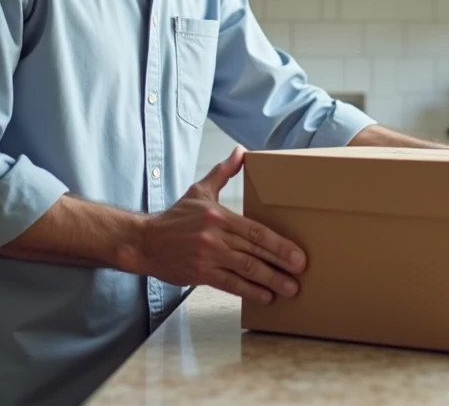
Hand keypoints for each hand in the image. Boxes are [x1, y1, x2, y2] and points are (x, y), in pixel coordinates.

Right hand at [140, 147, 305, 303]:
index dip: (279, 244)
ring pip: (246, 269)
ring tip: (290, 289)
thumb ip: (223, 172)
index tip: (298, 254)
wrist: (146, 242)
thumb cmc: (175, 217)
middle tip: (302, 272)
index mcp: (219, 216)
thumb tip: (241, 151)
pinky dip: (249, 292)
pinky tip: (265, 297)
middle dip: (281, 263)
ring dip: (270, 281)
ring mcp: (209, 257)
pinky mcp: (201, 274)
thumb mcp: (200, 190)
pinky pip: (230, 284)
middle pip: (255, 251)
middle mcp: (216, 237)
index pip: (256, 231)